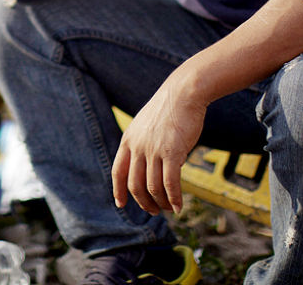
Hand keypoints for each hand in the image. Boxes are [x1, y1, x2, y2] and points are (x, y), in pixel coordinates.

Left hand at [111, 70, 207, 214]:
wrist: (184, 92)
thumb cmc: (169, 108)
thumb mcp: (147, 125)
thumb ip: (145, 145)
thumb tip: (154, 169)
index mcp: (128, 140)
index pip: (118, 172)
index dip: (118, 190)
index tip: (120, 204)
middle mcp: (138, 147)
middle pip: (135, 185)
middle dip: (144, 202)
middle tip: (154, 211)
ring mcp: (153, 150)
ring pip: (153, 187)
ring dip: (161, 203)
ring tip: (169, 209)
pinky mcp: (172, 153)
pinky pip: (170, 184)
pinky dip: (174, 198)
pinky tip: (179, 206)